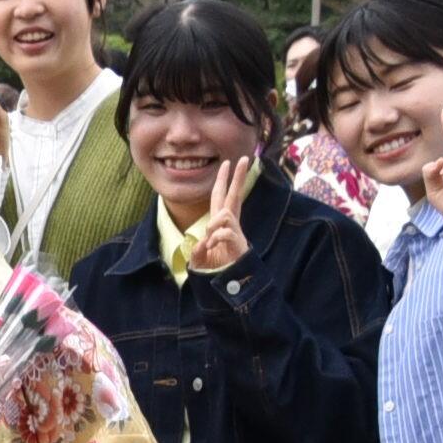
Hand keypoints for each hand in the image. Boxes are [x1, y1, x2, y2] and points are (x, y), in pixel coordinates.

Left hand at [187, 157, 254, 273]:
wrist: (229, 283)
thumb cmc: (216, 269)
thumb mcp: (200, 256)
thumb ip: (199, 247)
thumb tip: (203, 239)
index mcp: (221, 224)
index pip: (222, 197)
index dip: (223, 181)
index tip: (226, 163)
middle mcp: (230, 225)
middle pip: (235, 196)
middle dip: (238, 177)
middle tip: (244, 158)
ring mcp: (236, 233)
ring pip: (225, 214)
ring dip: (214, 224)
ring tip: (210, 240)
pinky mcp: (238, 244)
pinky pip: (225, 232)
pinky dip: (216, 239)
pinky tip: (214, 248)